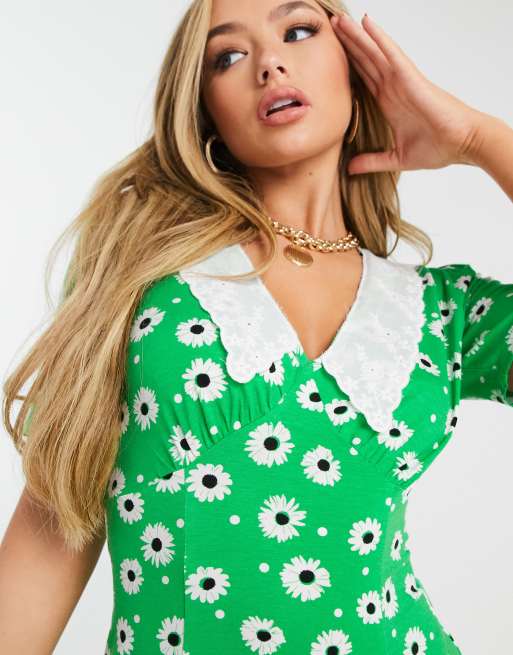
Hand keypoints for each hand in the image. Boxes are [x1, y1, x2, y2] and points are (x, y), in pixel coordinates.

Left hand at [331, 12, 483, 174]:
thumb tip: (350, 170)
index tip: (328, 55)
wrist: (462, 144)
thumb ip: (372, 161)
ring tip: (339, 19)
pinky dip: (379, 38)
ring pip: (374, 52)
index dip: (347, 65)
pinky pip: (391, 54)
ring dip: (357, 35)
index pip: (363, 79)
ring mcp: (401, 81)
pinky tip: (366, 23)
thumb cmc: (438, 148)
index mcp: (388, 103)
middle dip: (347, 44)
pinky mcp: (410, 78)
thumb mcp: (396, 159)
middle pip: (365, 61)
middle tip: (329, 26)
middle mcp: (392, 88)